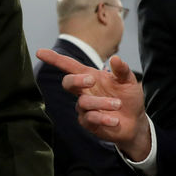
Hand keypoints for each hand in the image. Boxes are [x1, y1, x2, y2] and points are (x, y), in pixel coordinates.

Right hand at [36, 49, 151, 160]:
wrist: (135, 122)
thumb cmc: (129, 97)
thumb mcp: (129, 81)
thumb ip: (122, 70)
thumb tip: (115, 58)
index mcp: (91, 76)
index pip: (69, 66)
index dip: (54, 59)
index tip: (40, 52)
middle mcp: (84, 91)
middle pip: (68, 82)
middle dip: (76, 80)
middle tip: (92, 80)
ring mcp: (85, 108)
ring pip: (83, 102)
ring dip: (101, 103)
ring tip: (117, 104)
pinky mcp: (88, 123)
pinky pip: (89, 119)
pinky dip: (103, 118)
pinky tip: (114, 120)